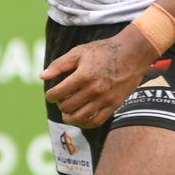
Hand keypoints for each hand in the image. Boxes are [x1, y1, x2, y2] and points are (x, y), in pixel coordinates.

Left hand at [41, 25, 156, 128]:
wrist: (132, 54)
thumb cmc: (103, 51)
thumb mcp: (79, 52)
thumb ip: (59, 64)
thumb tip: (43, 76)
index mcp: (83, 75)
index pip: (59, 93)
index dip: (51, 95)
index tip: (50, 94)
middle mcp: (94, 90)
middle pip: (68, 106)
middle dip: (60, 104)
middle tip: (60, 100)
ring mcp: (105, 100)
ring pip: (80, 117)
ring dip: (69, 117)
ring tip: (66, 113)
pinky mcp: (114, 105)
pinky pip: (96, 121)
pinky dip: (85, 123)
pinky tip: (80, 119)